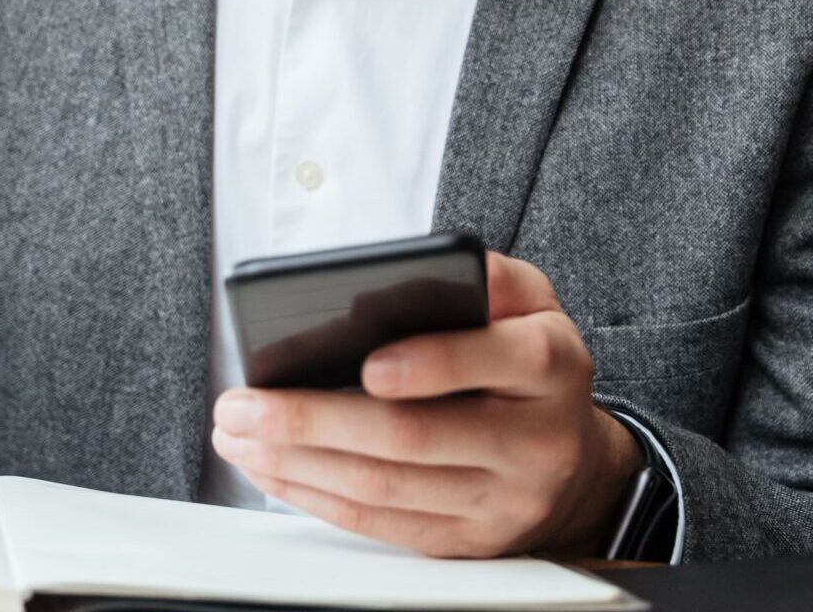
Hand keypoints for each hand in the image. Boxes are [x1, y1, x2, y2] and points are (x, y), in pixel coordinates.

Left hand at [209, 251, 639, 556]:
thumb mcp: (529, 302)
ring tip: (238, 434)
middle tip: (244, 405)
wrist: (573, 459)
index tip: (365, 364)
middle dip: (315, 420)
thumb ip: (485, 276)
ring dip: (299, 463)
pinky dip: (317, 498)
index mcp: (552, 365)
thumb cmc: (527, 362)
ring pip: (387, 488)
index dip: (431, 365)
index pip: (499, 360)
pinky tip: (273, 471)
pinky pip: (383, 526)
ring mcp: (503, 501)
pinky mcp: (469, 541)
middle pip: (417, 436)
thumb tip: (412, 271)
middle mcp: (536, 440)